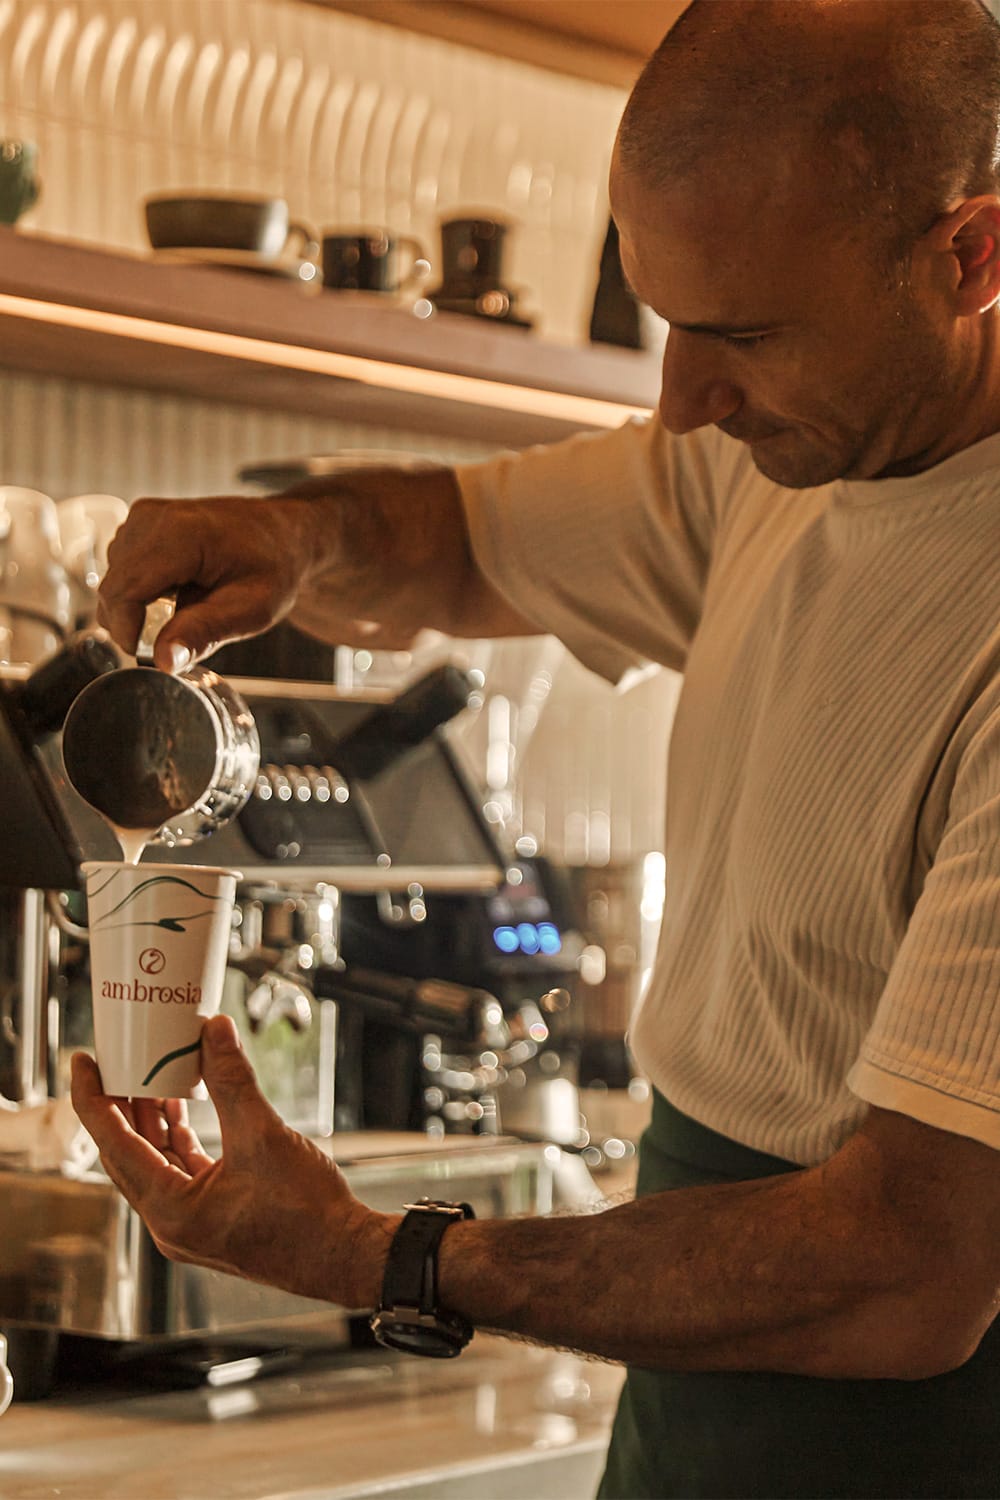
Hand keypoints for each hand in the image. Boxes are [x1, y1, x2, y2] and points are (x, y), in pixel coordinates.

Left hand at [71, 1015, 396, 1308]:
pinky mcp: (213, 1218)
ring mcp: (191, 1223)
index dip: (94, 1099)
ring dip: (151, 1120)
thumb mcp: (263, 1136)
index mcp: (171, 1210)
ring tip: (151, 1075)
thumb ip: (232, 1081)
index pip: (113, 1145)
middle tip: (115, 1061)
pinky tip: (185, 1109)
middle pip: (127, 1154)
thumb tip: (214, 1031)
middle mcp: (171, 1223)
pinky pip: (180, 1172)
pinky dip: (177, 1139)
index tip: (84, 1062)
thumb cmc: (306, 1212)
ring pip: (154, 1163)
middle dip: (120, 1105)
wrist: (344, 1255)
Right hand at [97, 494, 313, 669]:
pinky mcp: (140, 525)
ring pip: (113, 583)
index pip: (123, 592)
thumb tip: (163, 661)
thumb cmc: (273, 567)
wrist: (282, 534)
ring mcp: (143, 518)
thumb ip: (204, 633)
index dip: (129, 633)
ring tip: (186, 609)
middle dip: (135, 625)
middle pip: (112, 589)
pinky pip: (121, 572)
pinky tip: (176, 594)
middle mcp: (152, 518)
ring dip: (139, 610)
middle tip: (180, 636)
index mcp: (180, 534)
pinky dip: (141, 594)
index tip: (155, 656)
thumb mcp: (251, 609)